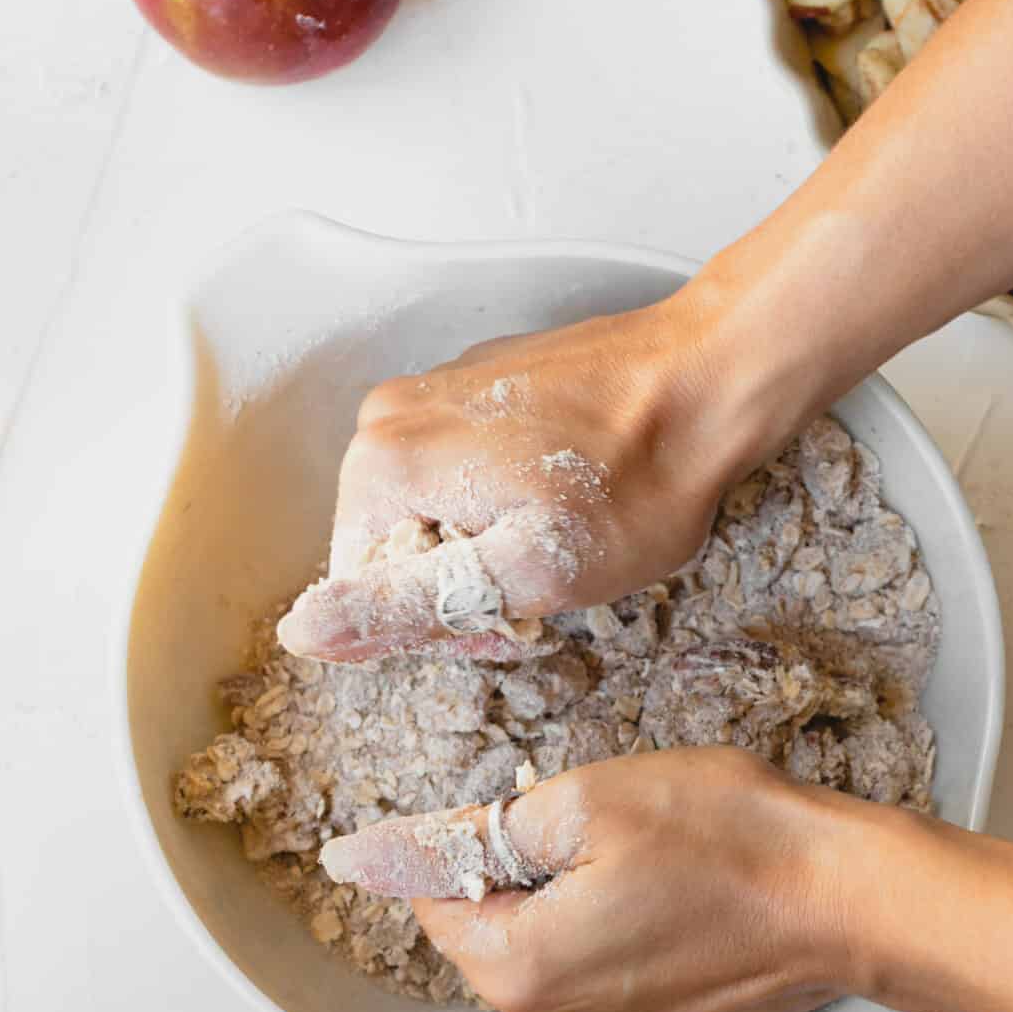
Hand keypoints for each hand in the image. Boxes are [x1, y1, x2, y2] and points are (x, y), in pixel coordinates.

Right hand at [277, 293, 760, 664]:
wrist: (710, 378)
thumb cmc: (637, 480)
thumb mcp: (524, 572)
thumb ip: (406, 605)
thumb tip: (302, 633)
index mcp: (382, 466)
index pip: (366, 594)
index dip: (444, 626)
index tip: (519, 618)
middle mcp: (388, 417)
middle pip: (395, 549)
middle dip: (467, 585)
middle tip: (550, 587)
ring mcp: (434, 390)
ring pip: (431, 511)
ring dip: (490, 544)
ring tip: (567, 539)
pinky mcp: (479, 382)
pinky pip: (462, 468)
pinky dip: (506, 498)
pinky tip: (570, 498)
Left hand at [321, 748, 869, 1011]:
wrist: (848, 901)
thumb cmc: (732, 842)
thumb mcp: (586, 799)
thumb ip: (471, 832)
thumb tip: (368, 855)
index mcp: (519, 975)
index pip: (434, 901)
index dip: (476, 838)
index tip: (537, 808)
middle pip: (494, 935)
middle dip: (531, 876)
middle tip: (612, 832)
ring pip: (554, 956)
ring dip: (581, 905)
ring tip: (655, 866)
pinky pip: (610, 981)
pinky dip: (628, 939)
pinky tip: (681, 902)